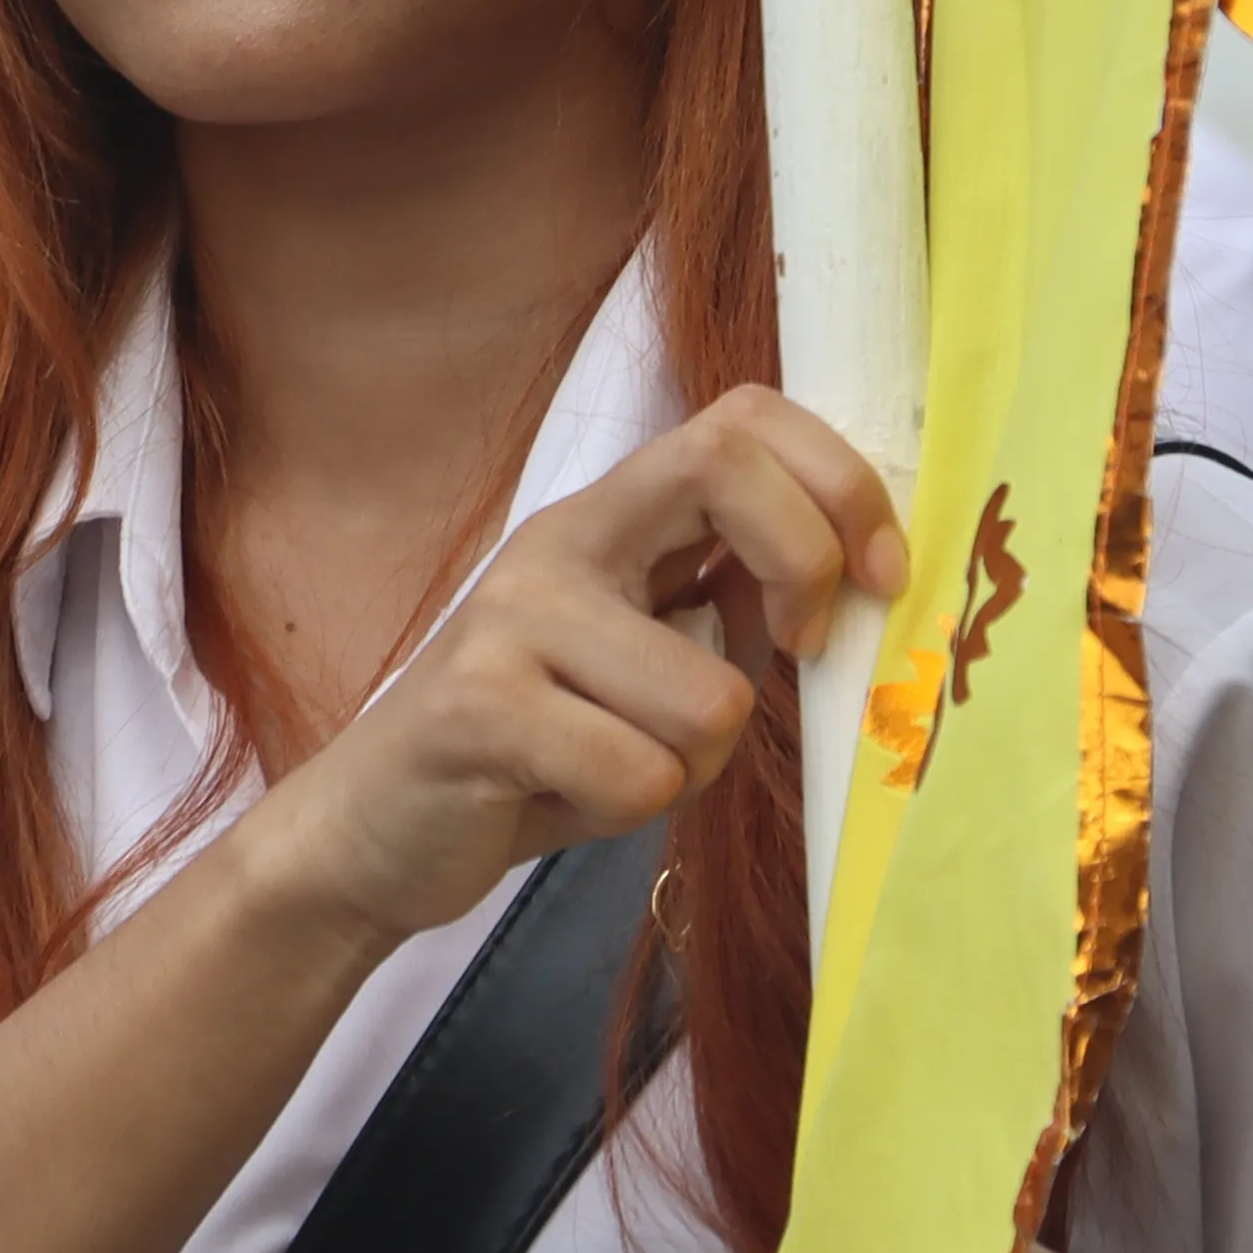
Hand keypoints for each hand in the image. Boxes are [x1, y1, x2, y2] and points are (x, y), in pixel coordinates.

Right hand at [235, 390, 903, 958]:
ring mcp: (512, 620)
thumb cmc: (536, 750)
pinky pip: (638, 773)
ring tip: (621, 768)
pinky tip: (561, 797)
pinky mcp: (478, 708)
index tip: (880, 577)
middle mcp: (560, 544)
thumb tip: (860, 585)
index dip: (840, 482)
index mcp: (610, 518)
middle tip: (797, 655)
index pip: (741, 420)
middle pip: (727, 472)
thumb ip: (731, 609)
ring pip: (709, 694)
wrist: (373, 831)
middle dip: (806, 568)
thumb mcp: (644, 660)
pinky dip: (629, 809)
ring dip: (696, 763)